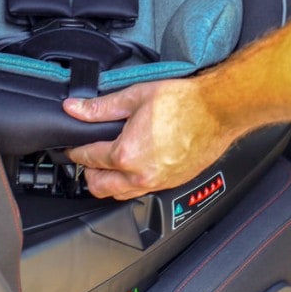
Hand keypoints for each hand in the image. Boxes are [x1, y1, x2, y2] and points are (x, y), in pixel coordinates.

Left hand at [64, 78, 233, 198]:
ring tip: (109, 163)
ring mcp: (157, 183)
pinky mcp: (171, 183)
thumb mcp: (136, 97)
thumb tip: (75, 108)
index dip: (76, 151)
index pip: (89, 158)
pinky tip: (134, 166)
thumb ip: (101, 107)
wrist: (217, 111)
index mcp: (127, 154)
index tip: (73, 147)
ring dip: (109, 181)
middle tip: (89, 157)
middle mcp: (140, 175)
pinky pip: (141, 192)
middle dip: (88, 172)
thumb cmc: (183, 102)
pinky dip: (130, 183)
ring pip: (119, 194)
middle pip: (99, 186)